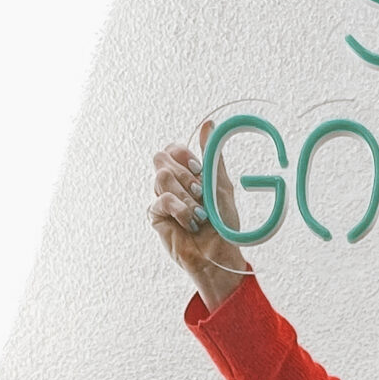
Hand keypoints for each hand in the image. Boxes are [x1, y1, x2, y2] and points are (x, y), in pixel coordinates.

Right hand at [150, 123, 249, 309]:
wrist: (219, 255)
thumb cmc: (223, 224)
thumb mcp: (221, 186)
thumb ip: (212, 156)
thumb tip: (208, 124)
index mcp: (187, 174)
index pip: (173, 149)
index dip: (184, 155)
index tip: (200, 171)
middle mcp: (171, 184)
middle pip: (161, 158)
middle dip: (184, 174)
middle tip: (200, 192)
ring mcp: (162, 199)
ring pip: (161, 177)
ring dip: (186, 196)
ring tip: (200, 214)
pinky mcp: (156, 216)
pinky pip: (160, 200)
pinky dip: (181, 211)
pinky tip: (192, 223)